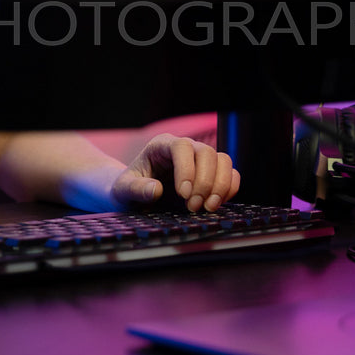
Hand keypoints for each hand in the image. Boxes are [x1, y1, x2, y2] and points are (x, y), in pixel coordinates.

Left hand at [112, 133, 239, 211]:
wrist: (136, 197)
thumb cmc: (129, 190)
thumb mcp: (123, 191)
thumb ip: (136, 189)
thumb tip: (156, 189)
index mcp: (161, 146)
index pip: (182, 146)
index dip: (187, 168)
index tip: (183, 194)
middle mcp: (185, 149)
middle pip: (207, 153)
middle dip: (204, 182)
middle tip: (192, 207)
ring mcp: (200, 161)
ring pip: (223, 161)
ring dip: (220, 186)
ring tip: (206, 208)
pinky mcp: (212, 175)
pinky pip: (231, 175)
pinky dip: (229, 190)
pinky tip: (214, 205)